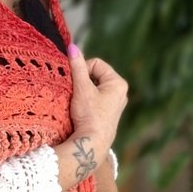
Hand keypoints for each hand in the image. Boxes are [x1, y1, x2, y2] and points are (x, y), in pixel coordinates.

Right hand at [54, 45, 127, 190]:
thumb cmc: (89, 116)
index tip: (74, 82)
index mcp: (118, 83)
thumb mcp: (82, 88)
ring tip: (76, 104)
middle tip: (75, 94)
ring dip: (82, 93)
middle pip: (94, 76)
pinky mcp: (107, 115)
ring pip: (93, 89)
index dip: (81, 70)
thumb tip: (72, 47)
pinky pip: (94, 101)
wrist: (91, 144)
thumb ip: (77, 66)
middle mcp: (120, 93)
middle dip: (82, 82)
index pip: (95, 64)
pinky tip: (79, 112)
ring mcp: (114, 105)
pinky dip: (85, 102)